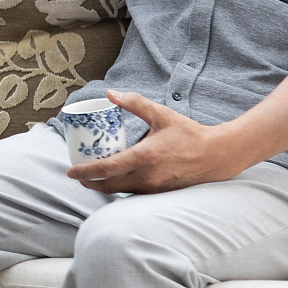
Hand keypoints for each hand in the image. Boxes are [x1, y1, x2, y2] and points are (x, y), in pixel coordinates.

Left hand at [65, 90, 248, 193]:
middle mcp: (147, 177)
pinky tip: (117, 179)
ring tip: (94, 176)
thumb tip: (110, 93)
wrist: (217, 155)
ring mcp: (154, 188)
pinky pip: (134, 193)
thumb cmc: (189, 134)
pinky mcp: (160, 194)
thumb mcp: (161, 114)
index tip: (71, 171)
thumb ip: (135, 103)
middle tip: (78, 175)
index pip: (106, 169)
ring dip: (105, 186)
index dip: (85, 172)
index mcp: (143, 158)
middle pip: (108, 186)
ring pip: (121, 191)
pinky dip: (122, 187)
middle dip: (90, 182)